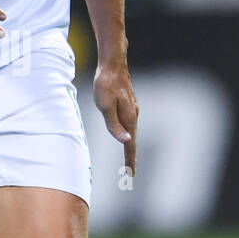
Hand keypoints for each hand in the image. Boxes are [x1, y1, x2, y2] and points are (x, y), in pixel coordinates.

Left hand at [93, 55, 137, 173]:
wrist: (112, 63)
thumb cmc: (105, 84)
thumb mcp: (105, 106)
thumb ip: (114, 124)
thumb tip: (126, 140)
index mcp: (129, 118)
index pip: (130, 144)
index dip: (130, 159)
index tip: (131, 174)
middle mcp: (133, 115)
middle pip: (132, 140)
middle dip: (131, 156)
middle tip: (130, 172)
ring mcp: (132, 109)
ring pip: (131, 131)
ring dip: (130, 145)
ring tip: (128, 158)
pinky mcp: (128, 103)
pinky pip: (128, 123)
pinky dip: (127, 133)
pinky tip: (124, 135)